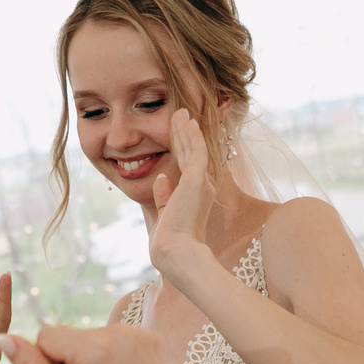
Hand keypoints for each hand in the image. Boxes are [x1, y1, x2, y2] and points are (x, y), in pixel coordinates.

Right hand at [0, 325, 179, 363]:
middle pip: (69, 336)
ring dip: (90, 359)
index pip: (46, 337)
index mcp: (95, 348)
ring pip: (90, 337)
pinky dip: (111, 356)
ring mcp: (139, 333)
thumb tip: (2, 337)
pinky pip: (114, 338)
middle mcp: (119, 332)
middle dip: (71, 362)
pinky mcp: (151, 337)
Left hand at [148, 108, 216, 274]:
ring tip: (181, 112)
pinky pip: (197, 151)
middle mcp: (203, 186)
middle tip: (182, 114)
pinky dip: (193, 136)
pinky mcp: (197, 178)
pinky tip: (188, 122)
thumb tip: (160, 179)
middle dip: (186, 132)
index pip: (188, 164)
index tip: (180, 130)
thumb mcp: (165, 213)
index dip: (184, 146)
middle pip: (192, 152)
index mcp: (196, 195)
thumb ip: (165, 196)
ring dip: (187, 129)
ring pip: (194, 148)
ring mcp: (201, 181)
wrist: (174, 251)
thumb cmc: (169, 240)